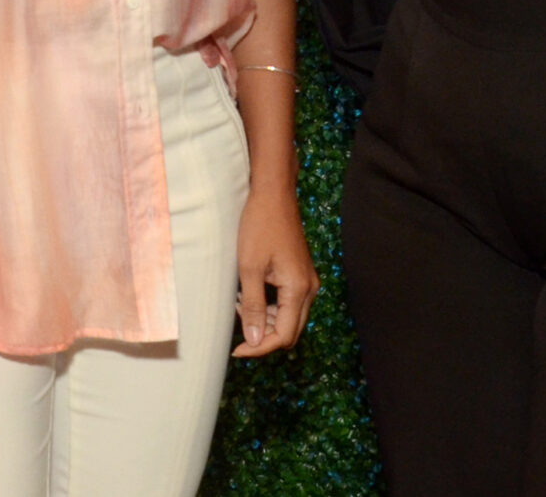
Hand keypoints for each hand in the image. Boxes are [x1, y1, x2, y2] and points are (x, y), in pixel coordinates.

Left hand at [230, 182, 318, 356]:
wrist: (273, 195)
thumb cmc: (259, 227)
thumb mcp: (249, 268)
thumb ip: (252, 306)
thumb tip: (254, 341)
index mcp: (299, 289)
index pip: (283, 336)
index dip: (260, 348)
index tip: (237, 351)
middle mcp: (309, 288)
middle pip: (290, 331)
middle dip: (263, 337)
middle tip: (236, 333)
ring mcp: (307, 281)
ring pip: (288, 318)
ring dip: (265, 322)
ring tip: (239, 306)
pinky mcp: (300, 274)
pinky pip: (288, 303)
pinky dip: (269, 307)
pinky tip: (248, 296)